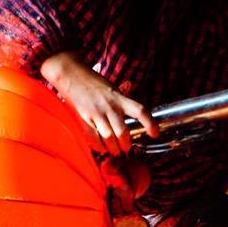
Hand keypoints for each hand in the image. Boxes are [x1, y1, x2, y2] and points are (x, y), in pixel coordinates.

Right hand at [41, 51, 158, 155]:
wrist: (72, 75)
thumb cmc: (94, 83)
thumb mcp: (113, 90)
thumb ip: (122, 103)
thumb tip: (132, 118)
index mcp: (120, 98)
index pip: (140, 111)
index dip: (150, 123)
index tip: (155, 133)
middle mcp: (110, 106)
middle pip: (123, 132)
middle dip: (126, 145)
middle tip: (127, 148)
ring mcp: (97, 113)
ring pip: (109, 138)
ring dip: (113, 149)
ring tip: (115, 151)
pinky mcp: (84, 118)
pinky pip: (94, 138)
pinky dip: (99, 146)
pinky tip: (101, 147)